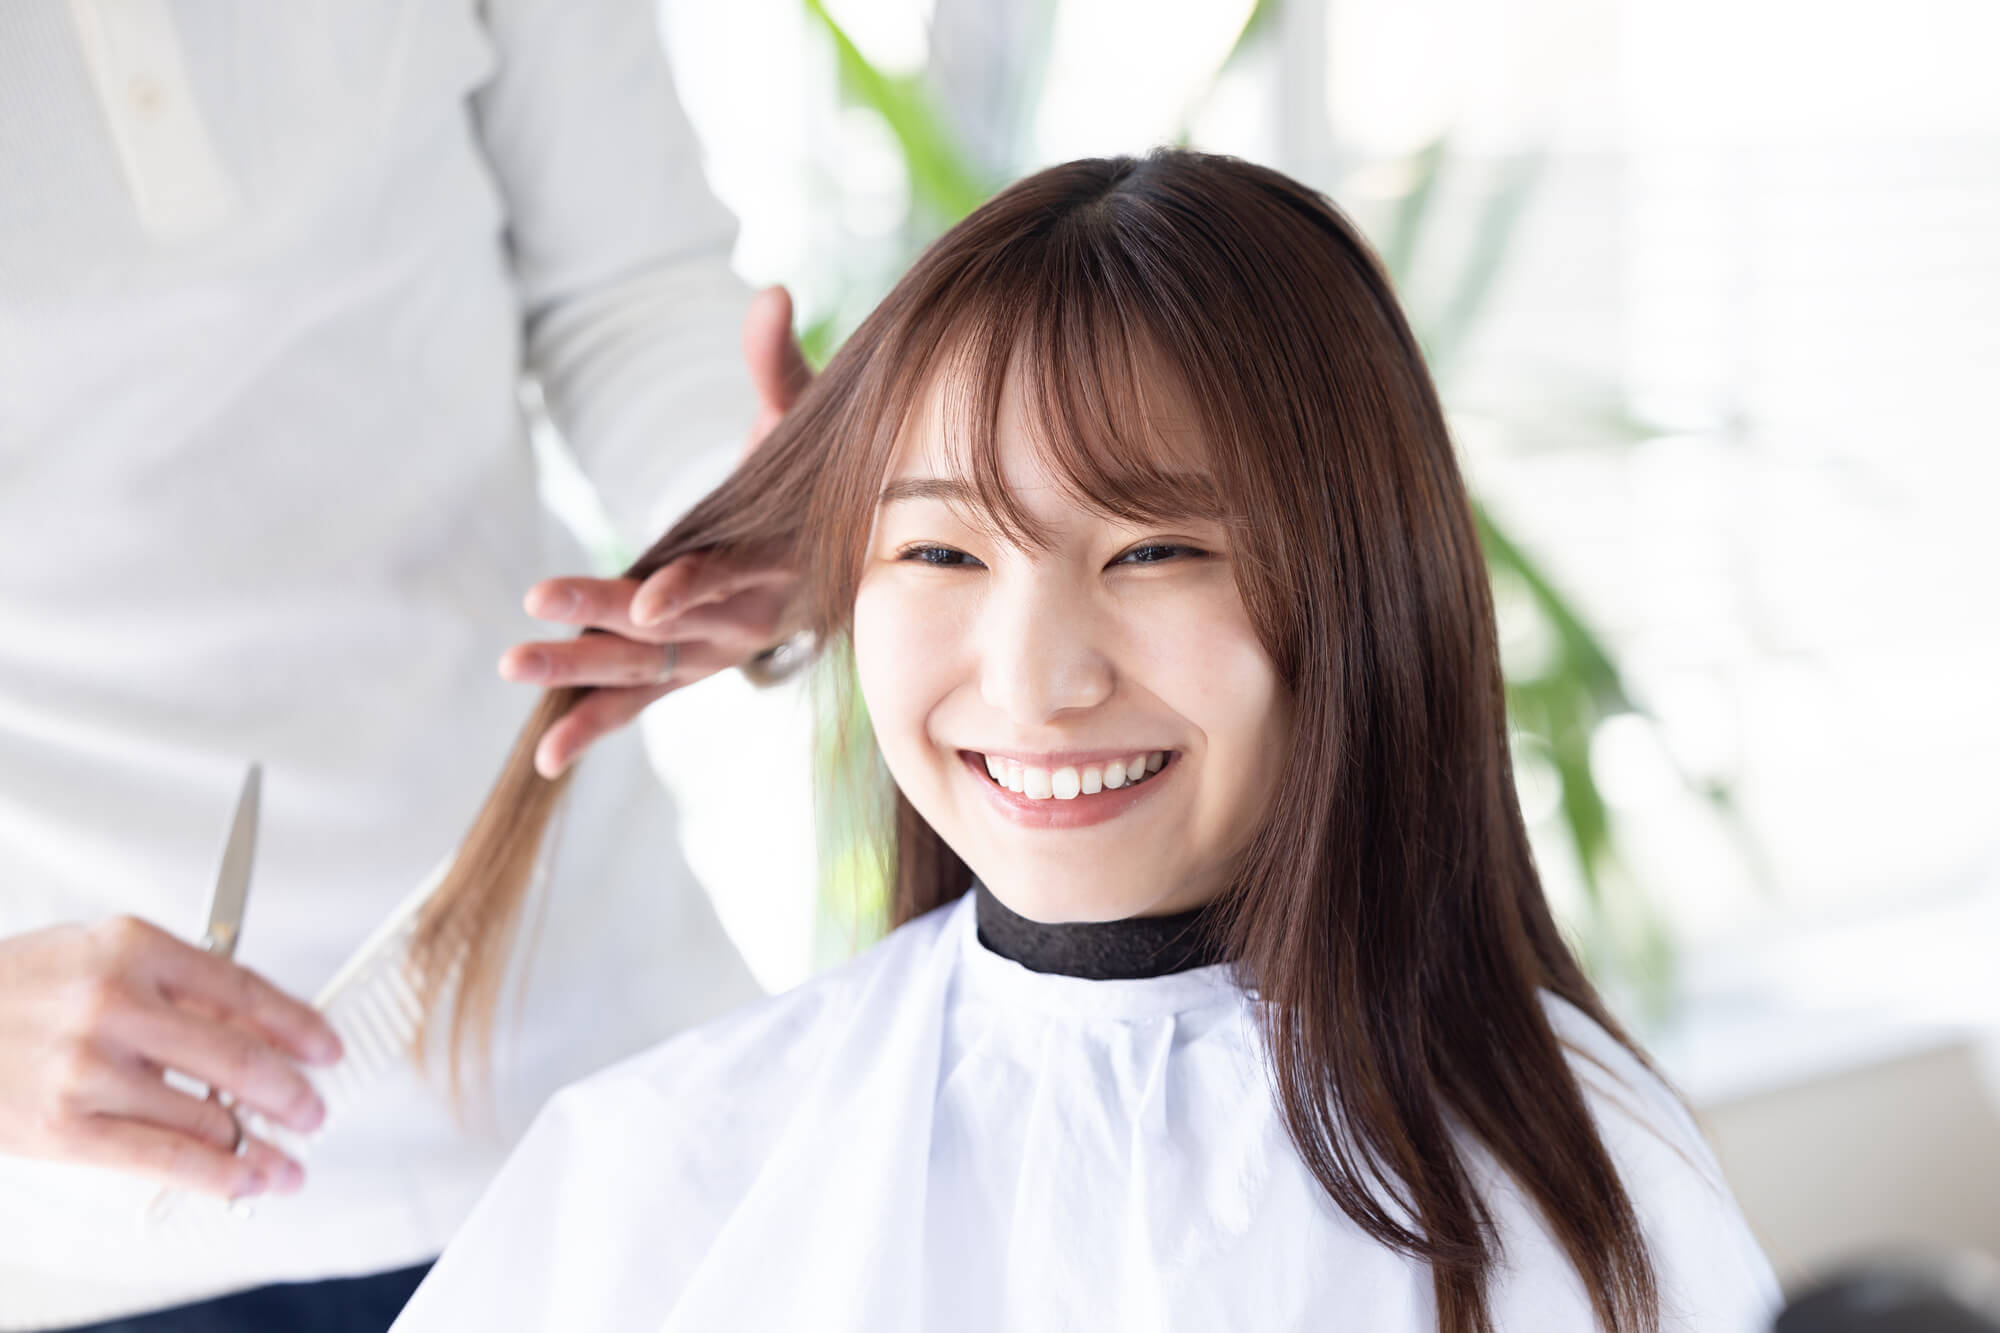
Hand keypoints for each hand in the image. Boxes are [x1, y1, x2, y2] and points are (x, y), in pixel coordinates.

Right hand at [0, 918, 343, 1200]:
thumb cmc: (17, 991)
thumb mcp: (99, 954)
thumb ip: (177, 985)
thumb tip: (259, 1025)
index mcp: (134, 948)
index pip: (243, 989)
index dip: (298, 1025)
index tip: (325, 1048)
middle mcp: (116, 1004)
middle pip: (236, 1055)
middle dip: (290, 1091)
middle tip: (315, 1109)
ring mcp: (89, 1068)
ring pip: (206, 1114)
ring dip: (260, 1145)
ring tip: (286, 1160)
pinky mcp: (64, 1127)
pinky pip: (163, 1157)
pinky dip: (218, 1174)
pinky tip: (248, 1180)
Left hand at [501, 285, 812, 779]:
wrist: (841, 554)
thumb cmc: (817, 483)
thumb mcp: (806, 421)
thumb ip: (779, 365)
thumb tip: (772, 294)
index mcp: (770, 562)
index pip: (724, 578)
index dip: (686, 589)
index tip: (642, 603)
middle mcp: (739, 618)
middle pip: (664, 631)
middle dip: (597, 626)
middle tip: (529, 620)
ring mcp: (709, 649)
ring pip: (640, 672)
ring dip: (577, 678)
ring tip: (513, 669)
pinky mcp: (683, 666)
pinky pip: (638, 702)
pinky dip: (593, 725)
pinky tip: (544, 759)